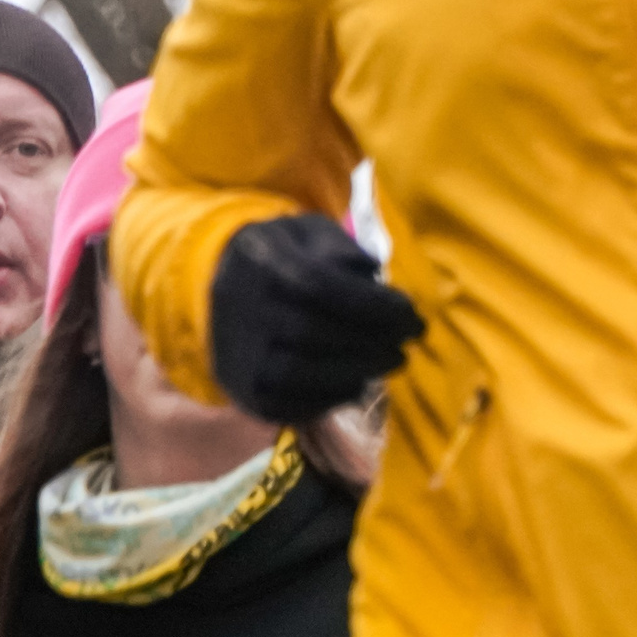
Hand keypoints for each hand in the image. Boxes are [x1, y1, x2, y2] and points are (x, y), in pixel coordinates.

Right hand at [210, 214, 424, 423]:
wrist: (223, 292)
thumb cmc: (281, 257)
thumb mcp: (308, 232)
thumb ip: (342, 250)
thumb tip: (373, 279)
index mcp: (263, 263)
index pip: (325, 290)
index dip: (378, 307)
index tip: (413, 315)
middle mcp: (244, 312)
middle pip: (318, 335)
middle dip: (376, 341)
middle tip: (407, 341)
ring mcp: (242, 358)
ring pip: (306, 375)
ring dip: (361, 371)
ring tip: (390, 359)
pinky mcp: (247, 394)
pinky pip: (297, 404)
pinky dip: (336, 396)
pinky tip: (357, 380)